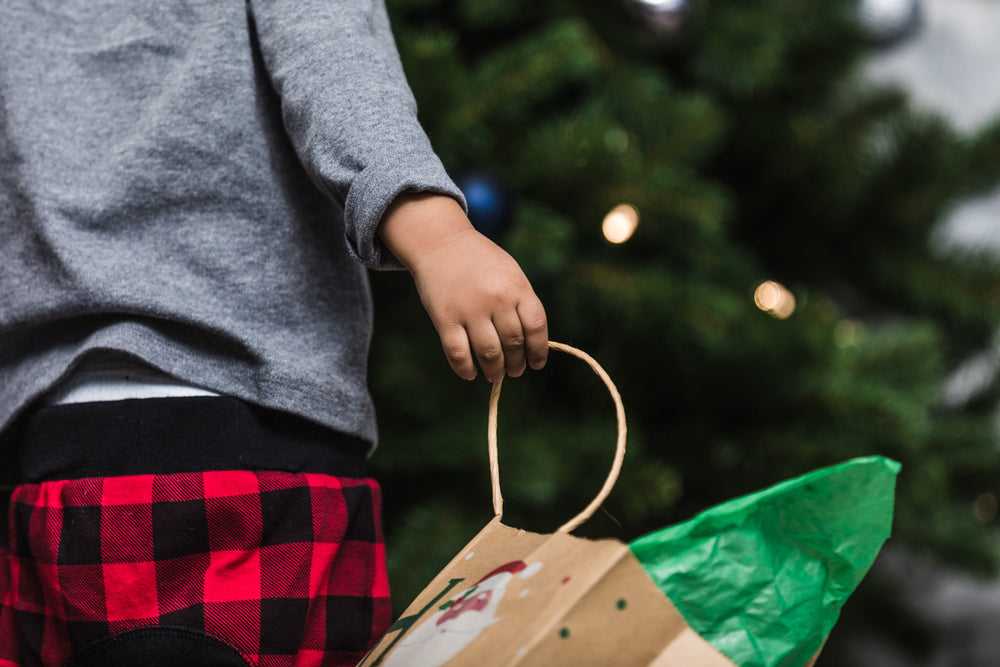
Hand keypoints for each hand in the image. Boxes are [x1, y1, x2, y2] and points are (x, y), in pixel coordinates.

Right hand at [377, 193, 547, 381]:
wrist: (441, 243)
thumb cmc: (481, 262)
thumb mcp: (510, 274)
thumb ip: (521, 304)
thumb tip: (529, 346)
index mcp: (516, 287)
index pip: (535, 327)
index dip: (538, 350)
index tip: (536, 363)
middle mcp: (496, 299)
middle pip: (513, 344)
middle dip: (516, 364)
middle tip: (514, 370)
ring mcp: (470, 310)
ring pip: (489, 354)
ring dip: (495, 370)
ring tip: (496, 375)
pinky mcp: (445, 319)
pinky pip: (458, 354)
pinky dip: (466, 369)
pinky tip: (471, 373)